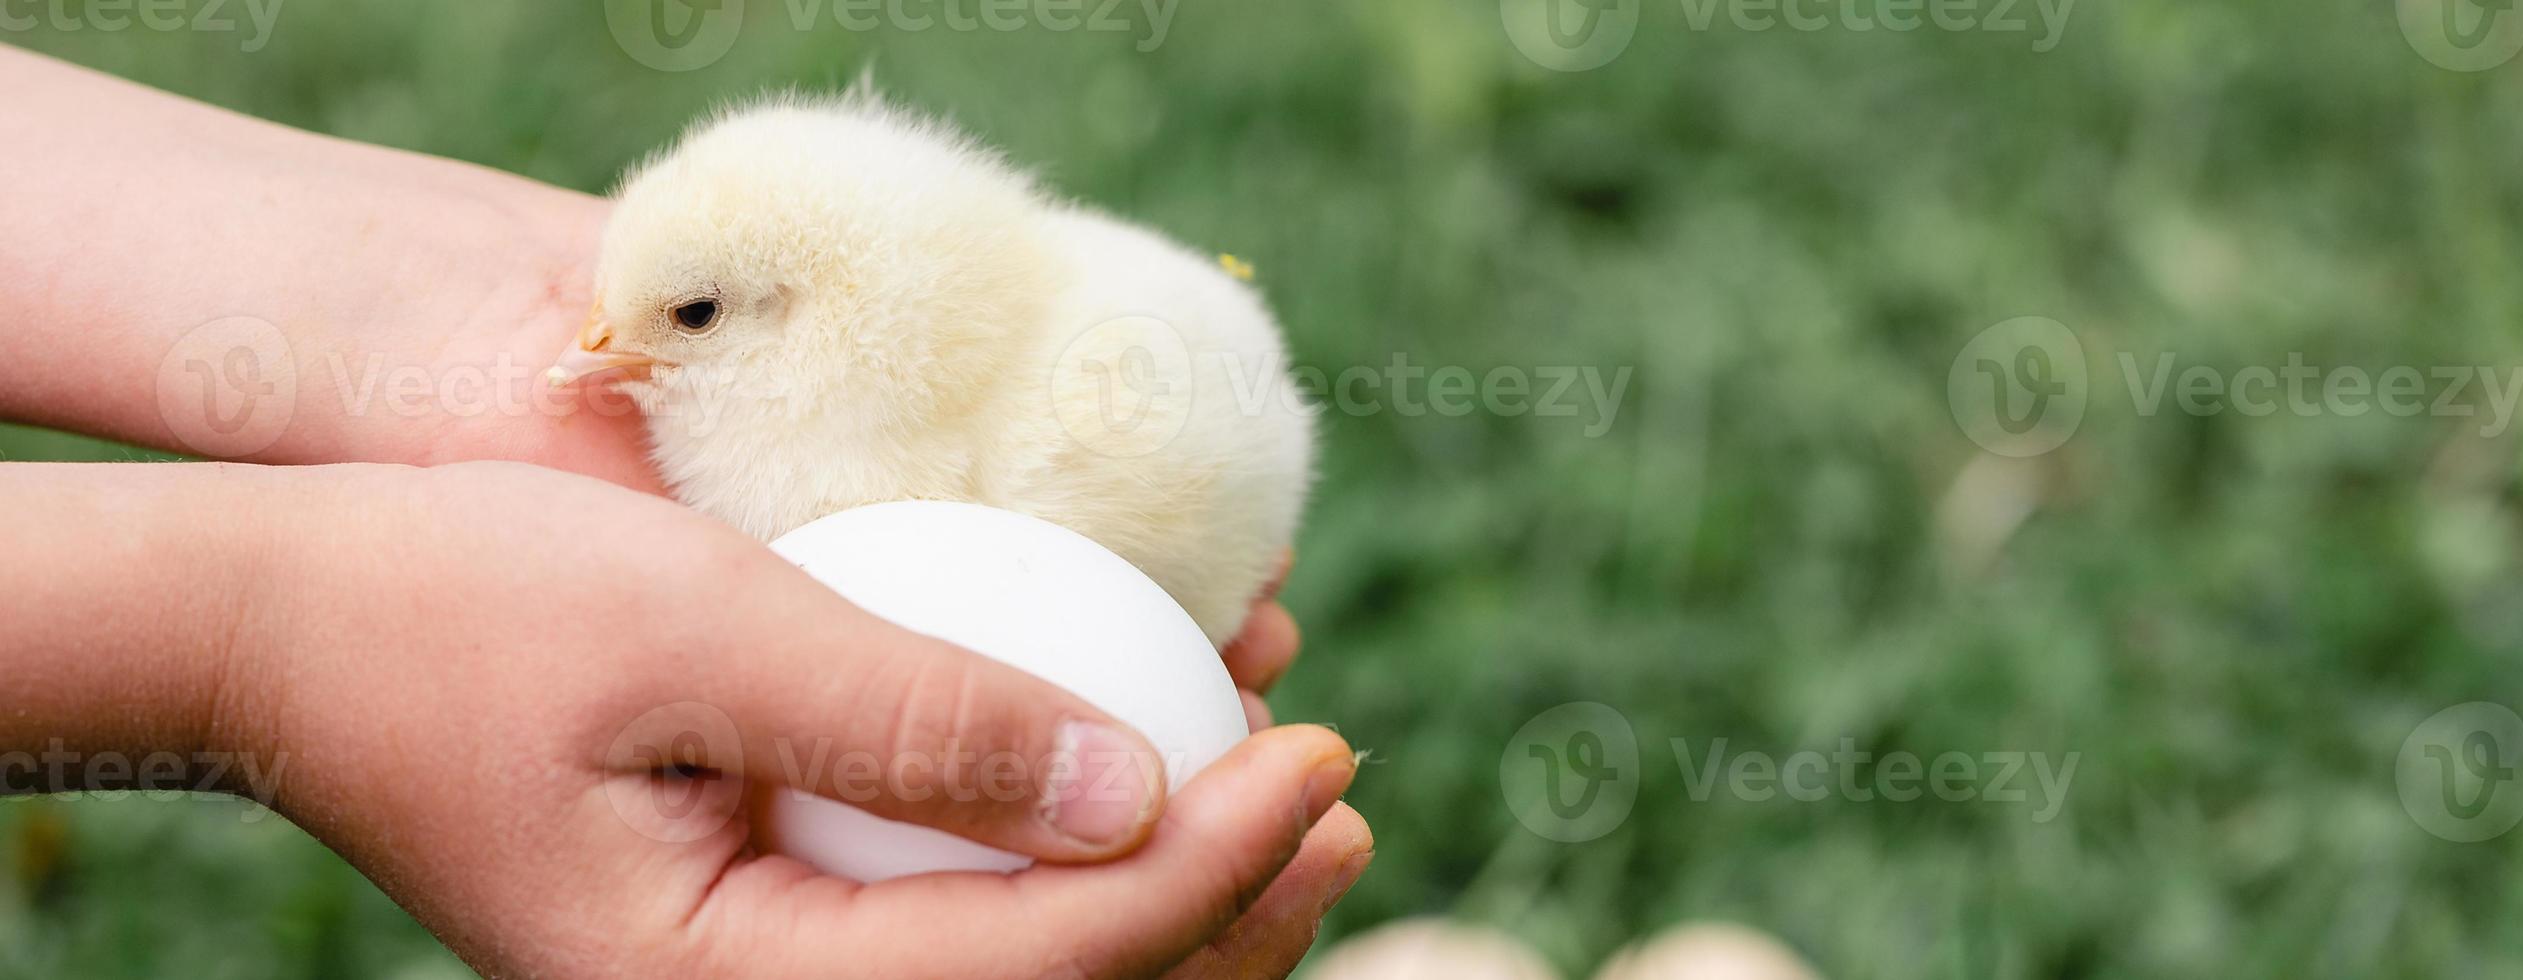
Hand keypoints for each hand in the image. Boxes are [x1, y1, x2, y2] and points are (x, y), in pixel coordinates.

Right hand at [206, 462, 1370, 977]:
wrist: (296, 632)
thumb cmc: (466, 605)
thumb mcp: (701, 628)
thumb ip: (915, 713)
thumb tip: (1136, 785)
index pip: (1040, 965)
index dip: (1210, 864)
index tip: (1322, 748)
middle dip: (1229, 920)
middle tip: (1341, 791)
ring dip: (1174, 906)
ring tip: (1293, 801)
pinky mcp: (761, 936)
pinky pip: (956, 932)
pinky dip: (1072, 867)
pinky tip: (1147, 774)